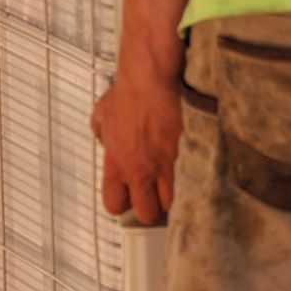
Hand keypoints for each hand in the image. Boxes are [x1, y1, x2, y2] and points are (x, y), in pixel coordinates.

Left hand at [93, 58, 185, 226]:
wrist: (151, 77)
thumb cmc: (127, 91)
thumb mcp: (101, 114)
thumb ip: (102, 135)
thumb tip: (106, 142)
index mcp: (116, 163)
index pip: (114, 205)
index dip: (123, 203)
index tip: (129, 195)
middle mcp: (140, 169)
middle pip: (147, 213)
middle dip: (151, 208)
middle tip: (152, 196)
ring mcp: (164, 164)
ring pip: (172, 202)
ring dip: (172, 196)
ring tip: (171, 185)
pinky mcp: (185, 153)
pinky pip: (189, 179)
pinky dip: (189, 179)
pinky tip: (188, 170)